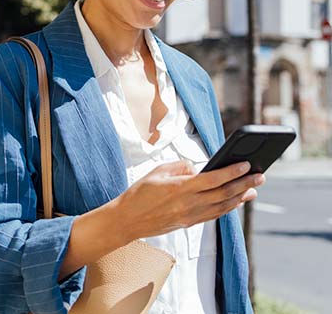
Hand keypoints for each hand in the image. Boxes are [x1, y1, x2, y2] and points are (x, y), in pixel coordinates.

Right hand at [115, 160, 264, 240]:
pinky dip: (228, 208)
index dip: (232, 172)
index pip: (214, 179)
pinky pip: (214, 215)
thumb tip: (197, 169)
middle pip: (224, 193)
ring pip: (222, 207)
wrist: (128, 220)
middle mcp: (189, 204)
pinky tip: (236, 202)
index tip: (246, 164)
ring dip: (240, 197)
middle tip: (260, 176)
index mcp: (181, 188)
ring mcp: (190, 216)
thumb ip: (180, 167)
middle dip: (244, 184)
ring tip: (254, 189)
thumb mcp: (157, 171)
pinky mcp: (189, 223)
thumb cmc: (140, 193)